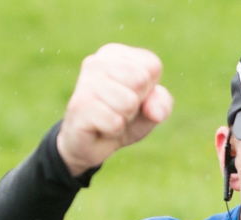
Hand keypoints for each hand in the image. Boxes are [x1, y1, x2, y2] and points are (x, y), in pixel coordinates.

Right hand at [56, 44, 173, 175]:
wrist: (91, 145)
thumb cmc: (123, 120)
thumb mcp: (150, 110)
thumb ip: (162, 104)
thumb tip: (155, 112)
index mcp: (115, 54)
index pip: (152, 67)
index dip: (149, 90)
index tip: (132, 96)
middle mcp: (96, 62)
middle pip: (140, 80)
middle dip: (136, 104)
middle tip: (120, 110)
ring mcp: (84, 82)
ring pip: (128, 103)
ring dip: (124, 119)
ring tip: (109, 118)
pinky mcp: (79, 105)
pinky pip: (114, 122)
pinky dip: (113, 132)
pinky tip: (100, 128)